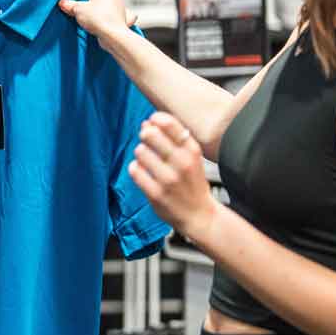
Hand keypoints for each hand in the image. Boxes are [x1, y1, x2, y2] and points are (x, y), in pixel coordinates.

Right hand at [58, 0, 136, 50]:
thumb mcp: (78, 10)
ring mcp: (119, 4)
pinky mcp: (121, 15)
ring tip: (84, 14)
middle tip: (75, 4)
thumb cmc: (99, 19)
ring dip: (94, 5)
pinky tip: (101, 18)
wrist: (114, 36)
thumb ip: (69, 4)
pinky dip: (105, 13)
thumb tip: (63, 3)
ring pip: (104, 0)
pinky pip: (111, 11)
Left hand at [129, 113, 218, 241]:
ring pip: (140, 152)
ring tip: (147, 159)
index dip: (156, 119)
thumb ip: (173, 139)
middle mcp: (182, 163)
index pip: (170, 125)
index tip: (152, 122)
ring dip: (140, 152)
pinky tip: (142, 172)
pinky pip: (135, 171)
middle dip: (145, 134)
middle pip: (151, 135)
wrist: (200, 215)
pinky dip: (135, 168)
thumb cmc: (192, 183)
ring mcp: (168, 180)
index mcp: (193, 151)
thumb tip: (147, 122)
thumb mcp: (192, 157)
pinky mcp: (156, 194)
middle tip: (147, 140)